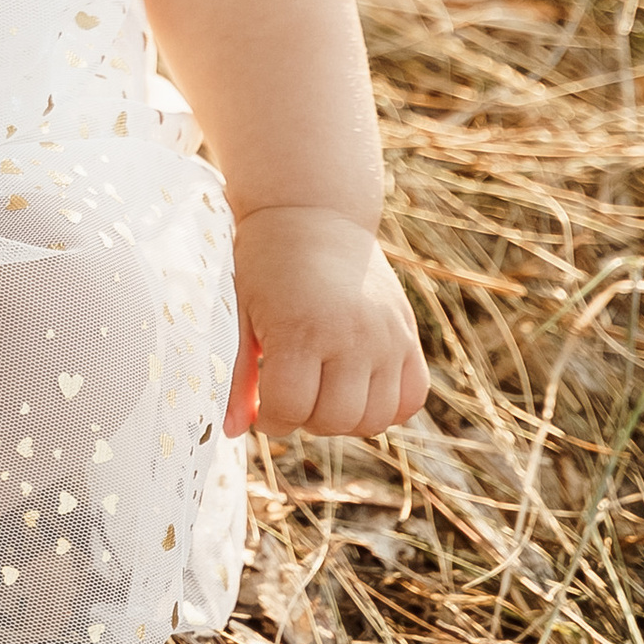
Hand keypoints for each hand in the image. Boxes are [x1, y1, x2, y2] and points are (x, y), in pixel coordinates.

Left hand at [225, 208, 424, 439]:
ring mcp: (387, 336)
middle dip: (305, 420)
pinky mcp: (408, 334)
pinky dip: (388, 407)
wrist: (313, 212)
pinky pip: (412, 398)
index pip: (290, 409)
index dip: (270, 418)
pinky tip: (358, 389)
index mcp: (302, 330)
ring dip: (344, 419)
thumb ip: (237, 375)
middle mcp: (352, 336)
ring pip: (374, 419)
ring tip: (322, 393)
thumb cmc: (265, 263)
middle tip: (292, 395)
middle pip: (334, 420)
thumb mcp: (240, 312)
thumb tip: (231, 430)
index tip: (263, 403)